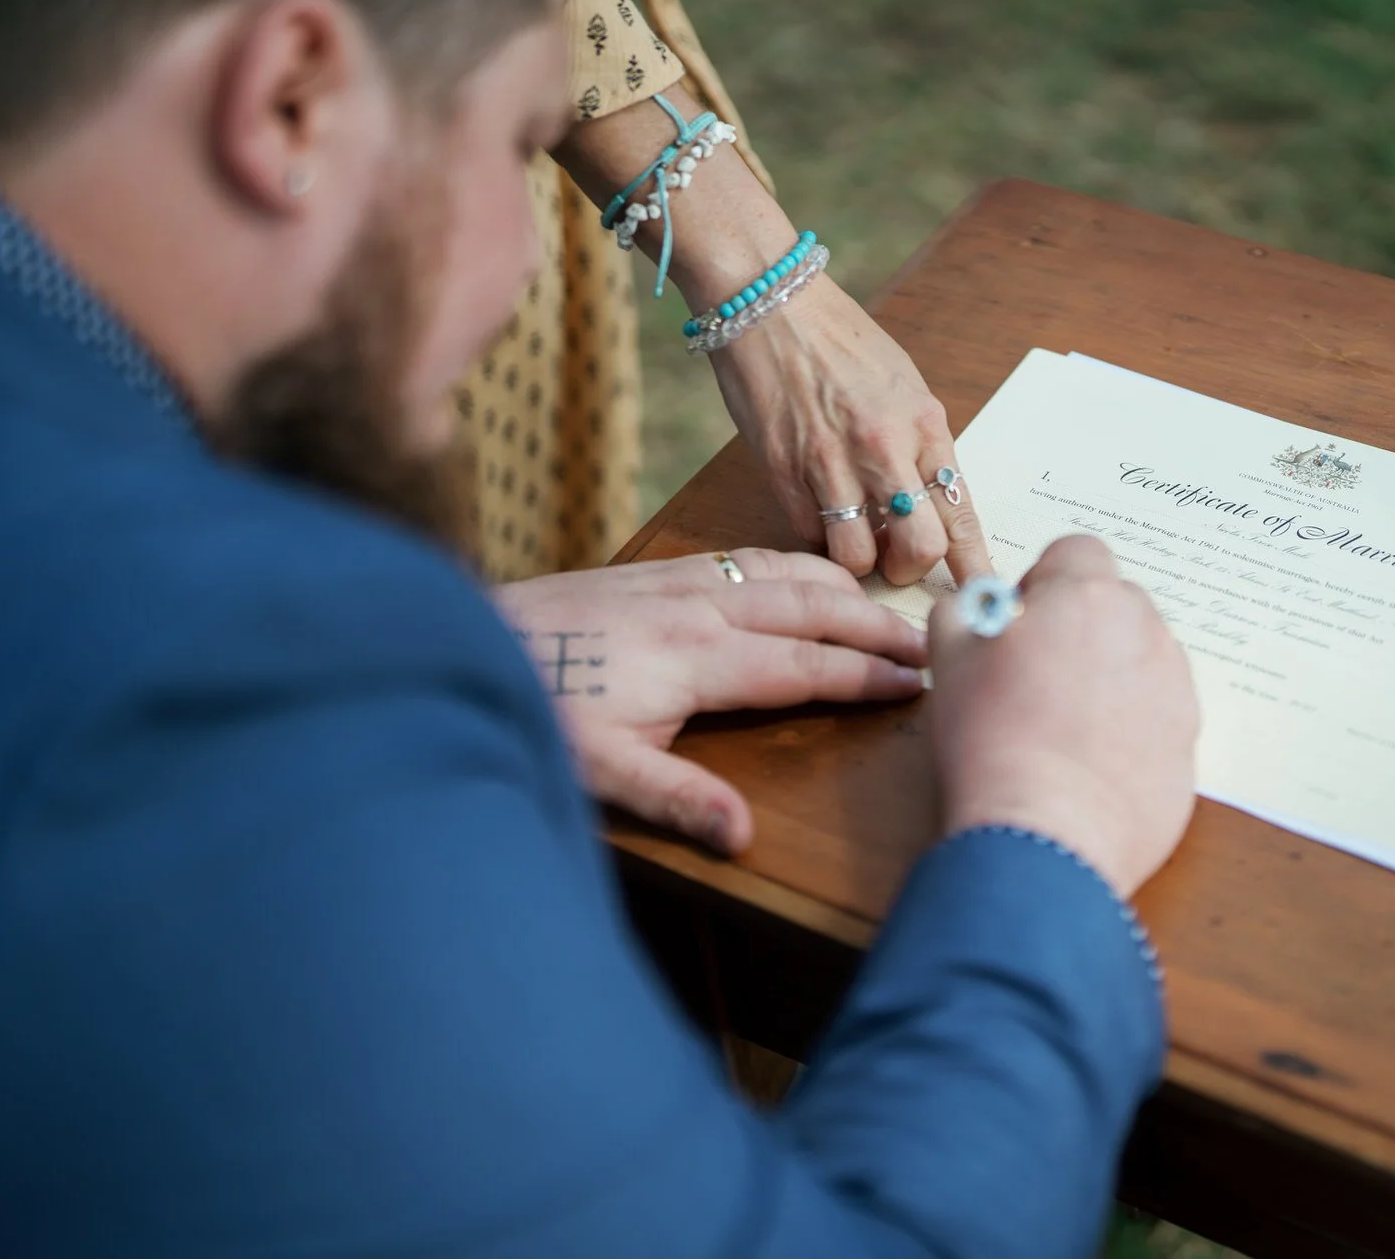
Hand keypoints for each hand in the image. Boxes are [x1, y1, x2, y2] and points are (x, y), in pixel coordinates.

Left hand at [494, 549, 926, 852]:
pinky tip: (803, 578)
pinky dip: (795, 566)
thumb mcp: (596, 770)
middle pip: (812, 607)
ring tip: (887, 607)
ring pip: (782, 571)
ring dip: (843, 588)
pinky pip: (746, 557)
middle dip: (877, 624)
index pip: (807, 666)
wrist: (460, 638)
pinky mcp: (652, 571)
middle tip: (934, 639)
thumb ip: (676, 799)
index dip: (868, 676)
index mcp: (698, 658)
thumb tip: (744, 836)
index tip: (923, 684)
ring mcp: (676, 581)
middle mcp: (698, 608)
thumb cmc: (531, 707)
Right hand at [711, 276, 994, 588]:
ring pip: (858, 555)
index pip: (961, 512)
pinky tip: (815, 508)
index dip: (974, 565)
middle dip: (910, 570)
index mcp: (924, 423)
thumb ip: (920, 444)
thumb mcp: (903, 385)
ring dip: (859, 560)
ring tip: (852, 537)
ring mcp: (830, 462)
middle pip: (919, 548)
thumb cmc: (839, 339)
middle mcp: (883, 447)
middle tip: (898, 562)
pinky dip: (817, 534)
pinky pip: (808, 533)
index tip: (983, 592)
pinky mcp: (781, 470)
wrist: (770, 302)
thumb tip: (930, 502)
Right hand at [927, 536, 1197, 897]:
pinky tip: (1089, 759)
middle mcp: (1143, 630)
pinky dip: (1131, 725)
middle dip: (1081, 624)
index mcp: (1085, 596)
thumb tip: (978, 607)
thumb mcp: (947, 660)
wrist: (1047, 834)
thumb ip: (962, 611)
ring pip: (1142, 657)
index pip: (1077, 551)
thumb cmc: (991, 742)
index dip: (1044, 579)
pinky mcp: (1189, 742)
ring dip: (1109, 673)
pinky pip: (1158, 713)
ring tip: (1063, 724)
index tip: (1022, 619)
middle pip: (1116, 602)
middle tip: (1037, 673)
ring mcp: (1174, 687)